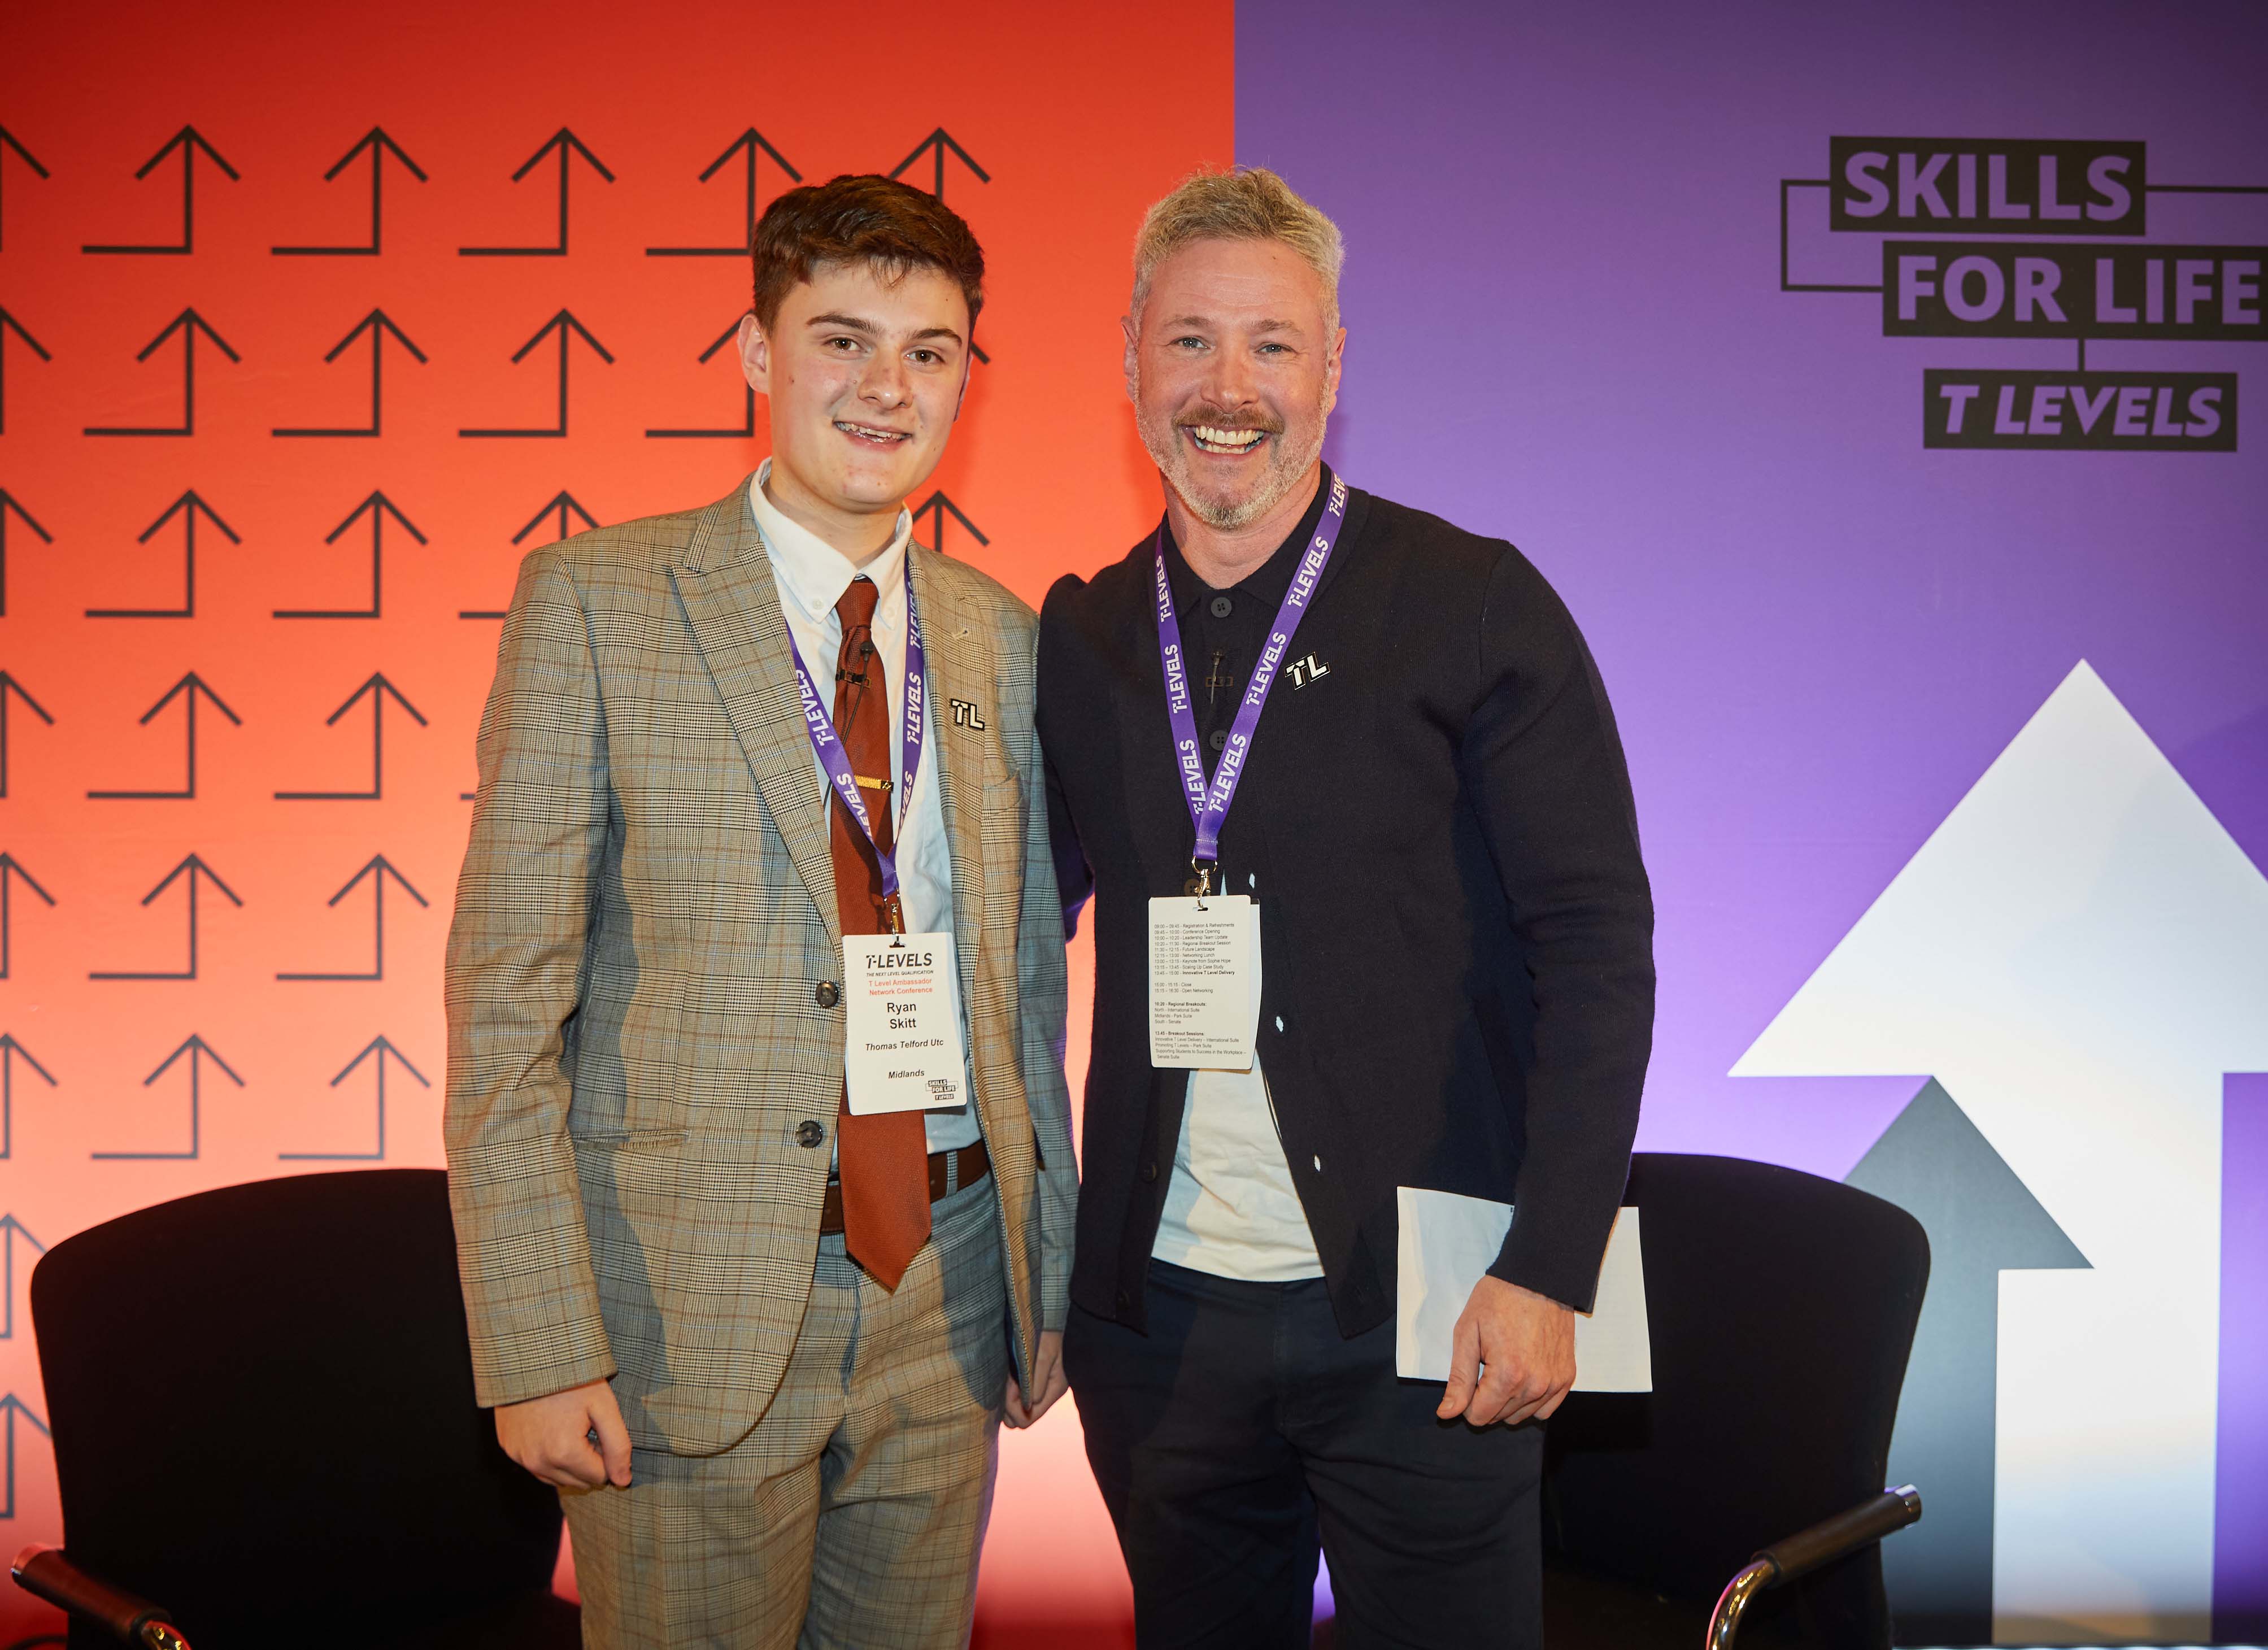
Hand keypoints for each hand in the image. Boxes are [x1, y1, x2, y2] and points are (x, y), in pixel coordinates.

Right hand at [495, 1376, 632, 1489]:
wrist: (529, 1358)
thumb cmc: (570, 1379)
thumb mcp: (603, 1406)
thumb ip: (618, 1446)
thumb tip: (624, 1481)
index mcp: (564, 1453)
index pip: (600, 1476)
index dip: (605, 1452)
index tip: (598, 1427)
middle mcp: (538, 1462)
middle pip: (579, 1481)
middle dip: (588, 1460)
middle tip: (585, 1426)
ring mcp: (521, 1457)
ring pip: (557, 1478)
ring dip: (568, 1461)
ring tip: (568, 1426)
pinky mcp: (509, 1449)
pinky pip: (536, 1467)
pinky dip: (548, 1456)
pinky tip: (551, 1429)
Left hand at [1003, 1330, 1066, 1427]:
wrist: (1047, 1316)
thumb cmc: (1047, 1333)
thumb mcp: (1043, 1355)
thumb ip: (1035, 1381)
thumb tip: (1028, 1406)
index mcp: (1054, 1390)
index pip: (1027, 1419)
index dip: (1013, 1407)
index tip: (1011, 1386)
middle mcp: (1046, 1393)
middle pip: (1021, 1418)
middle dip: (1009, 1405)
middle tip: (1008, 1382)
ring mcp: (1039, 1388)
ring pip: (1017, 1409)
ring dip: (1008, 1397)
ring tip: (1009, 1376)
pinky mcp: (1031, 1381)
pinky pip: (1017, 1397)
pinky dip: (1009, 1390)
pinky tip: (1009, 1375)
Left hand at [1437, 1276, 1575, 1427]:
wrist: (1537, 1278)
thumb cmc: (1498, 1300)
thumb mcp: (1467, 1334)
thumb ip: (1459, 1379)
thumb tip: (1446, 1413)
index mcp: (1508, 1375)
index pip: (1479, 1416)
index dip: (1466, 1400)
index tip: (1470, 1376)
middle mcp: (1535, 1385)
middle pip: (1499, 1417)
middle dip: (1485, 1398)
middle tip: (1486, 1365)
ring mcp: (1554, 1383)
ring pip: (1521, 1416)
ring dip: (1507, 1400)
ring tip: (1504, 1366)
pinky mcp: (1567, 1377)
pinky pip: (1545, 1409)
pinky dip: (1531, 1400)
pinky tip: (1522, 1376)